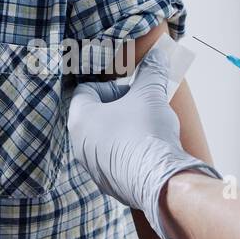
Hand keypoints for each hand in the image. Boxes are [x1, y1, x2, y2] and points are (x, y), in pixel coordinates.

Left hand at [67, 43, 219, 238]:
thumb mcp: (150, 94)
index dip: (112, 85)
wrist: (160, 181)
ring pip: (105, 139)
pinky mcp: (108, 184)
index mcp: (80, 119)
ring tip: (148, 128)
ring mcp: (91, 167)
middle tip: (143, 106)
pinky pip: (114, 161)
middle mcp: (78, 145)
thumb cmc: (147, 133)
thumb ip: (151, 71)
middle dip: (120, 107)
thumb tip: (158, 54)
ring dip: (124, 130)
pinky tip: (149, 152)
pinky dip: (128, 152)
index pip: (87, 90)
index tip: (133, 90)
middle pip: (95, 115)